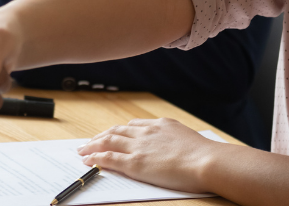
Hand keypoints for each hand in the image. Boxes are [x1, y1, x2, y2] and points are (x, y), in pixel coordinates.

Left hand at [76, 118, 223, 193]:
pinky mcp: (135, 163)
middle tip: (89, 141)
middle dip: (101, 136)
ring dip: (93, 145)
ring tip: (82, 149)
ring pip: (109, 141)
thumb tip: (171, 145)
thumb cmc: (203, 154)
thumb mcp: (186, 137)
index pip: (133, 126)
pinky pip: (110, 158)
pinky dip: (96, 157)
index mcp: (160, 125)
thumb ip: (173, 138)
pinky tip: (88, 159)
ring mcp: (139, 147)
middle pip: (117, 131)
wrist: (206, 161)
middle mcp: (146, 132)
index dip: (119, 130)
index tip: (111, 134)